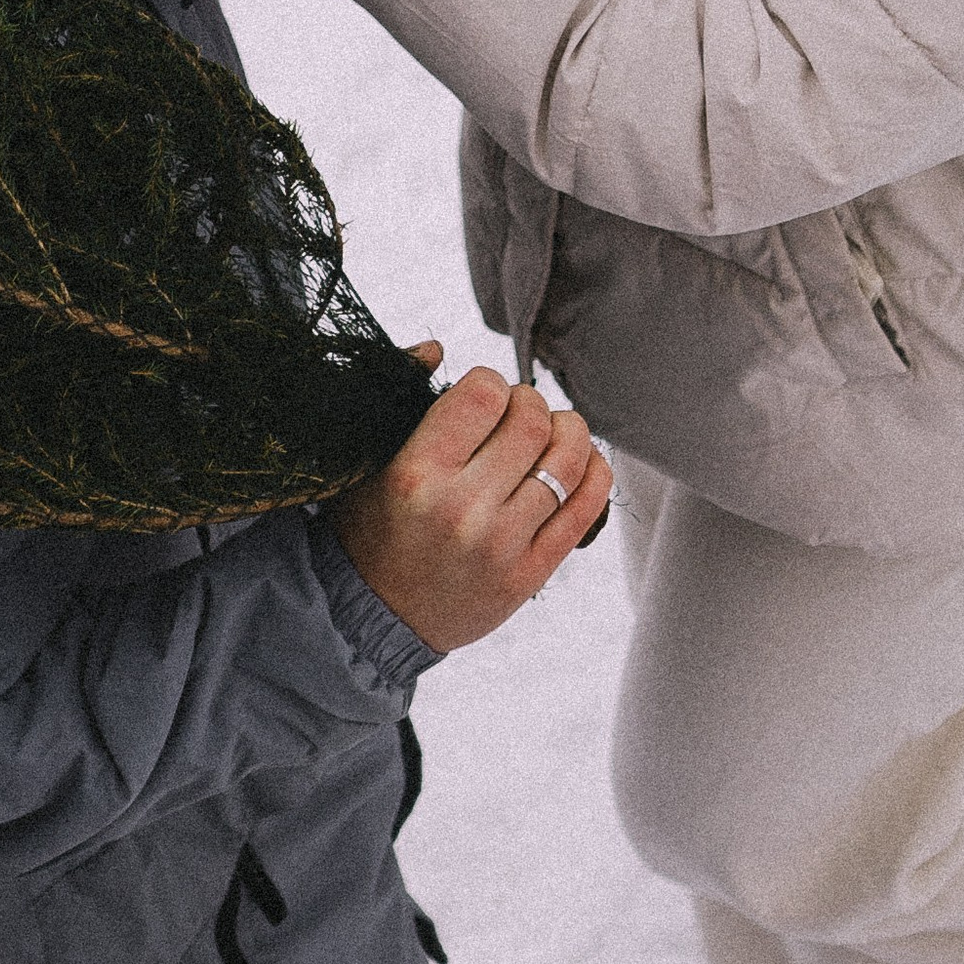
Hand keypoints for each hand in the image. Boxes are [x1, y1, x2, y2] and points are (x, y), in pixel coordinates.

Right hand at [327, 352, 611, 654]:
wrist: (374, 617)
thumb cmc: (371, 528)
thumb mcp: (368, 461)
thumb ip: (401, 399)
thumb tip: (435, 346)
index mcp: (416, 472)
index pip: (484, 392)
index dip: (492, 382)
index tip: (485, 396)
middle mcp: (462, 509)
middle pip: (532, 420)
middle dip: (531, 403)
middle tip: (519, 413)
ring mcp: (500, 545)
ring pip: (568, 460)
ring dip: (569, 431)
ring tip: (553, 433)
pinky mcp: (529, 575)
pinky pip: (586, 509)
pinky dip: (595, 472)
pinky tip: (581, 462)